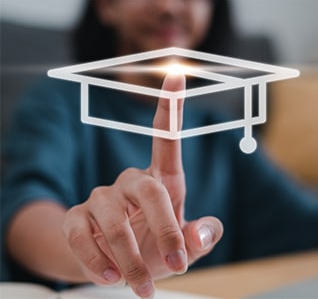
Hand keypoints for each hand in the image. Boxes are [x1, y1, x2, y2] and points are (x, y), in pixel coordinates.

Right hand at [63, 72, 222, 298]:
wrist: (113, 268)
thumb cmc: (155, 251)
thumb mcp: (183, 250)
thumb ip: (198, 239)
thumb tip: (206, 232)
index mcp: (161, 182)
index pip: (166, 139)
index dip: (171, 108)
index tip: (177, 74)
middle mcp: (130, 182)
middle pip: (149, 190)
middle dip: (166, 230)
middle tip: (178, 265)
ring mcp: (101, 198)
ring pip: (115, 220)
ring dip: (131, 258)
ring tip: (142, 286)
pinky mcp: (76, 219)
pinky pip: (83, 235)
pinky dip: (97, 259)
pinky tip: (109, 277)